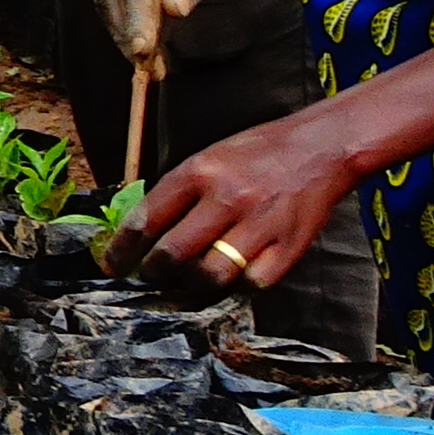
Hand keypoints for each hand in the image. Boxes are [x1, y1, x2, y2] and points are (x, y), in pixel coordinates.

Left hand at [133, 103, 369, 292]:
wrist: (321, 147)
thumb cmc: (258, 154)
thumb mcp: (209, 158)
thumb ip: (178, 193)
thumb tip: (141, 234)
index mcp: (199, 172)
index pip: (145, 220)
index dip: (122, 251)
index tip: (112, 266)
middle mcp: (226, 198)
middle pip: (173, 255)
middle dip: (153, 274)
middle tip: (153, 276)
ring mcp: (259, 225)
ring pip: (209, 276)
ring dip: (192, 286)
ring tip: (188, 280)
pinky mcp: (288, 248)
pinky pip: (250, 285)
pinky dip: (236, 287)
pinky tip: (231, 277)